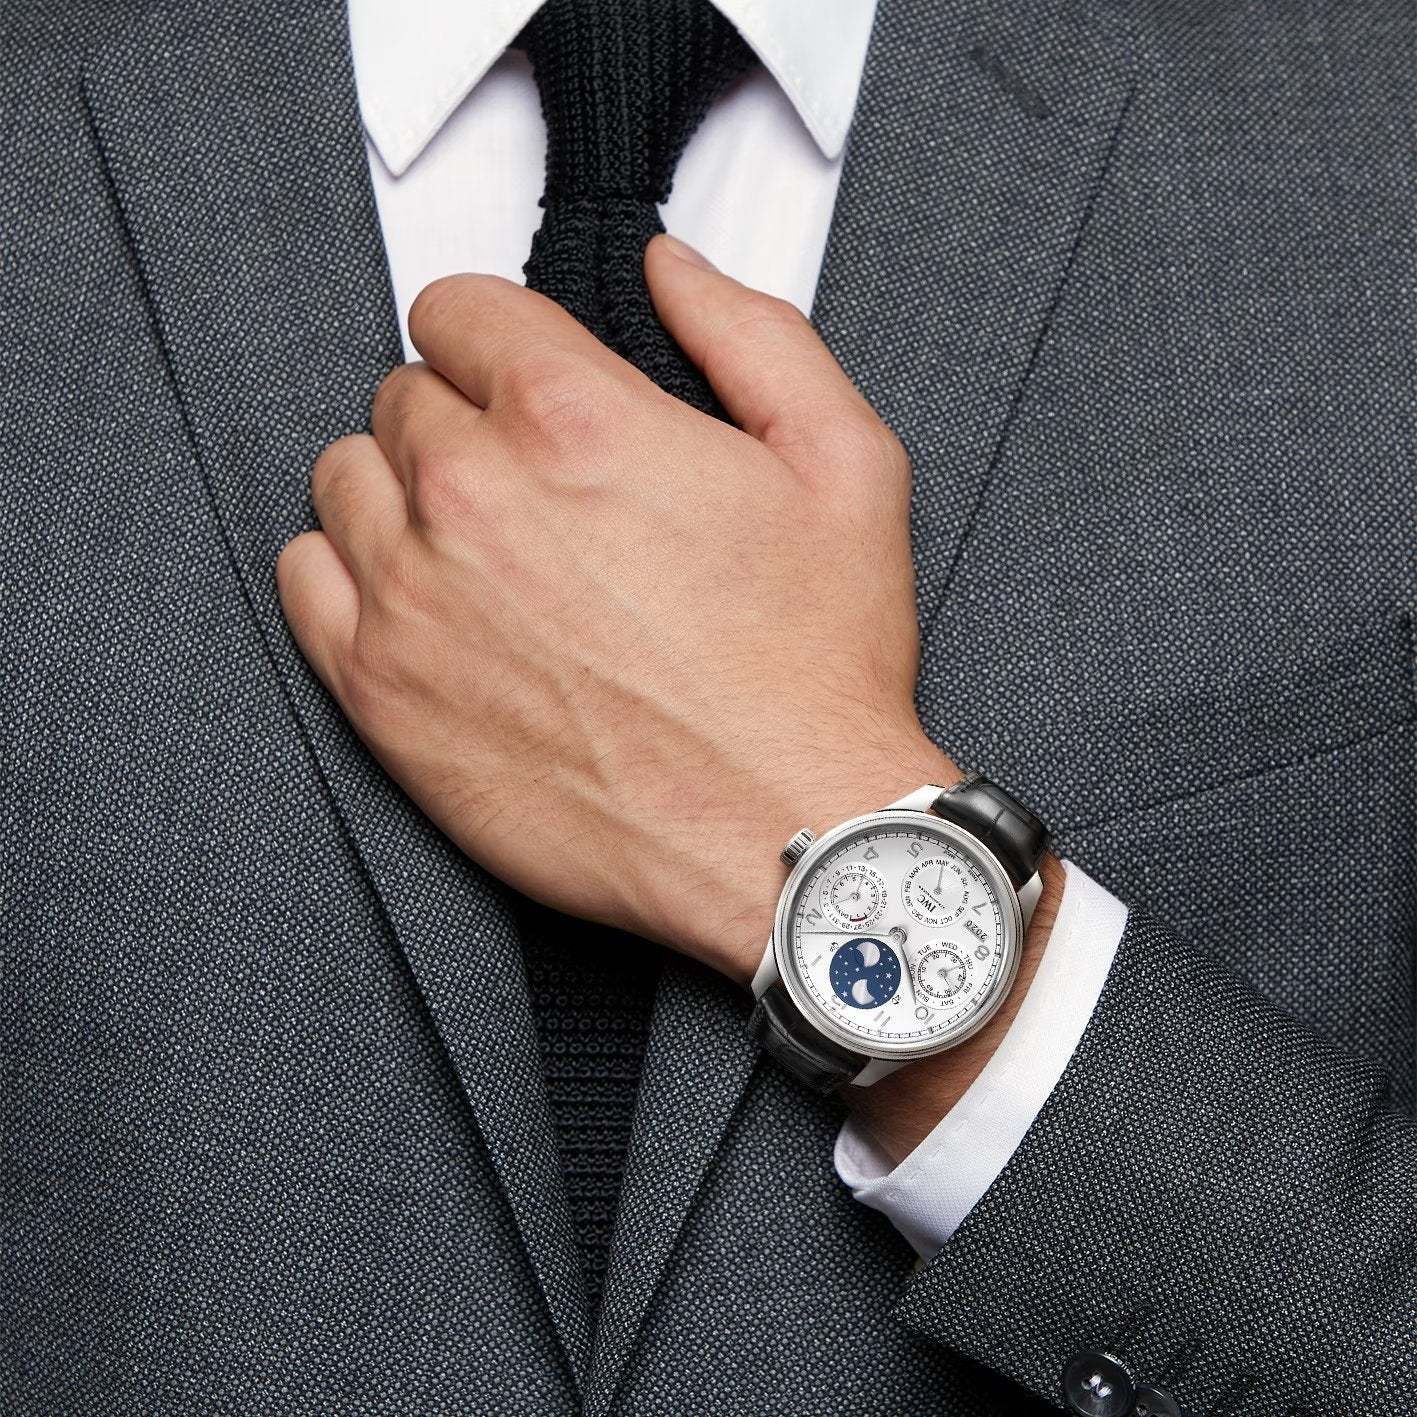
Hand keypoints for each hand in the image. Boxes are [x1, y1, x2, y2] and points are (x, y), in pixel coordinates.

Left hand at [276, 236, 950, 986]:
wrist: (785, 833)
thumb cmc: (814, 668)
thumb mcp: (844, 464)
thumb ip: (750, 334)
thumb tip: (673, 269)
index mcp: (574, 419)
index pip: (457, 308)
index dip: (498, 338)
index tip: (521, 379)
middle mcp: (472, 495)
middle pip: (403, 395)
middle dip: (462, 420)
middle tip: (530, 484)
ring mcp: (412, 596)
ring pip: (346, 478)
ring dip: (400, 491)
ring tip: (477, 543)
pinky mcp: (382, 692)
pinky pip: (303, 579)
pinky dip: (347, 572)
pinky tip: (419, 598)